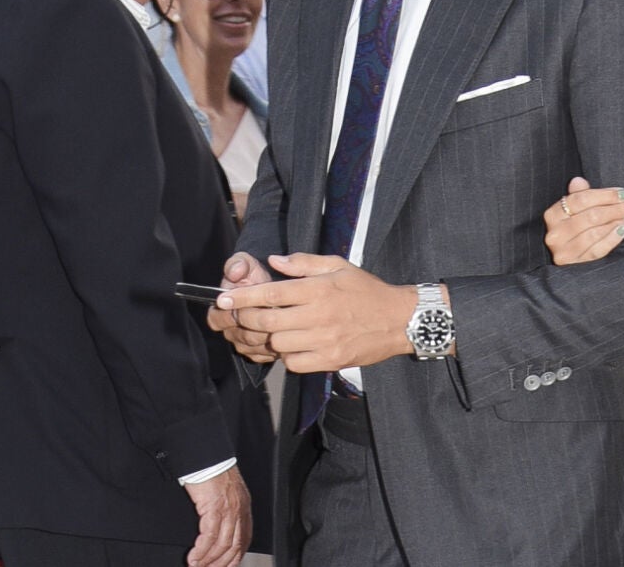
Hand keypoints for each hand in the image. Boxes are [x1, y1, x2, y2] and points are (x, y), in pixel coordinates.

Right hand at [183, 465, 249, 566]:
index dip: (235, 557)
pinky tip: (195, 556)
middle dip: (221, 563)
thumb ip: (226, 512)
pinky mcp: (215, 507)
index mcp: (243, 507)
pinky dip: (202, 550)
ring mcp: (229, 509)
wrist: (207, 457)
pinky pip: (210, 536)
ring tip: (197, 566)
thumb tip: (217, 531)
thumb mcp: (225, 494)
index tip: (226, 566)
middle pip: (235, 545)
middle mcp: (240, 509)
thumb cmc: (213, 473)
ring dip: (209, 560)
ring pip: (223, 544)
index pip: (244, 539)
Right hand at [207, 253, 276, 362]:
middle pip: (238, 334)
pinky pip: (262, 354)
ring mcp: (243, 342)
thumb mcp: (248, 265)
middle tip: (275, 311)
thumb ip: (238, 264)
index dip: (232, 313)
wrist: (278, 290)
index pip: (217, 318)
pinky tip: (285, 332)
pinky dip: (273, 344)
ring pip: (251, 345)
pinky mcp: (258, 353)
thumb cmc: (258, 276)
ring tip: (283, 320)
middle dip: (257, 323)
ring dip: (267, 333)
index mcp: (221, 308)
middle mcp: (230, 328)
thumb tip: (235, 272)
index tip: (251, 304)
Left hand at [218, 254, 413, 372]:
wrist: (400, 320)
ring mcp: (324, 340)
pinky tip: (293, 345)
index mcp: (319, 289)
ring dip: (269, 338)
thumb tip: (274, 261)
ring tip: (272, 330)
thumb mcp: (339, 266)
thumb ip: (304, 263)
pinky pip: (294, 363)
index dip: (242, 297)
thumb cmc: (368, 291)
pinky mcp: (330, 359)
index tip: (223, 298)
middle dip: (247, 319)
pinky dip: (287, 356)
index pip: (271, 292)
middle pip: (267, 321)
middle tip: (242, 316)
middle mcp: (319, 315)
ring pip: (278, 344)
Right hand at [543, 176, 623, 265]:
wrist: (569, 260)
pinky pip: (597, 250)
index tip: (623, 193)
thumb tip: (578, 181)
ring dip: (616, 222)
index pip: (580, 200)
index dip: (604, 195)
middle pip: (590, 216)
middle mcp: (555, 234)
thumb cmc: (575, 226)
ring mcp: (563, 252)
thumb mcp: (573, 210)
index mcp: (552, 215)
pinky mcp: (574, 265)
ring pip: (594, 233)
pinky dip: (613, 238)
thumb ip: (578, 195)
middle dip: (615, 208)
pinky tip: (623, 230)